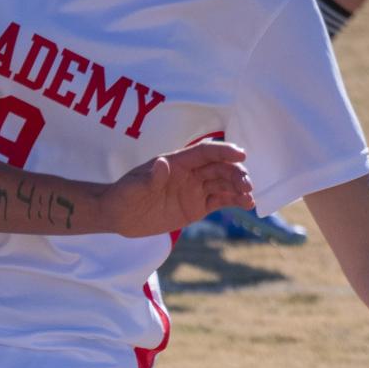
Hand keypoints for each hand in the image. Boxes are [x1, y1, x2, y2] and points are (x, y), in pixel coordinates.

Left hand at [101, 142, 254, 237]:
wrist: (119, 216)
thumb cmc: (123, 195)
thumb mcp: (134, 187)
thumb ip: (150, 178)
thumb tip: (162, 164)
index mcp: (178, 162)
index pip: (205, 152)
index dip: (223, 151)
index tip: (241, 155)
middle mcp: (190, 173)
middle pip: (219, 168)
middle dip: (235, 174)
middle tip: (247, 184)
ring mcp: (195, 189)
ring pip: (223, 184)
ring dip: (238, 188)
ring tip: (249, 198)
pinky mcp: (197, 206)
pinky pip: (220, 200)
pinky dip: (234, 201)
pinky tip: (247, 204)